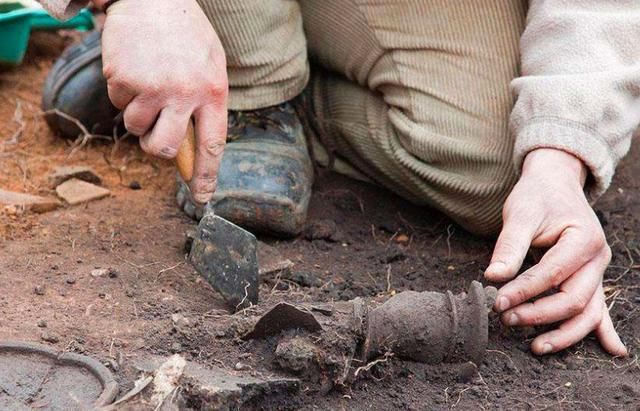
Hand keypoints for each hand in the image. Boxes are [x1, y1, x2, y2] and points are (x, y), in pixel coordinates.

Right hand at [101, 0, 227, 202]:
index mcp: (212, 92)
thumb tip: (191, 146)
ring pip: (135, 127)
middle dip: (155, 148)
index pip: (212, 144)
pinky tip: (135, 66)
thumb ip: (205, 104)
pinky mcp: (123, 78)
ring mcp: (151, 86)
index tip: (202, 197)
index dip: (206, 174)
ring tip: (148, 81)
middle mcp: (183, 93)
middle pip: (163, 148)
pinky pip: (118, 102)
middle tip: (154, 134)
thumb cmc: (186, 35)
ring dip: (138, 112)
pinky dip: (123, 90)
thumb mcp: (211, 66)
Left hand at [485, 148, 626, 355]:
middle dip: (539, 314)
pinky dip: (603, 330)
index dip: (524, 291)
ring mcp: (597, 271)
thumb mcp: (520, 214)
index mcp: (583, 239)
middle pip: (574, 299)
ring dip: (564, 333)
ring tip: (535, 347)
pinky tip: (613, 350)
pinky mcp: (590, 278)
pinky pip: (599, 309)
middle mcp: (597, 259)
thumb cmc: (537, 197)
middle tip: (505, 319)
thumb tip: (493, 277)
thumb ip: (509, 246)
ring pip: (589, 312)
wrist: (555, 184)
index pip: (552, 274)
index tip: (496, 301)